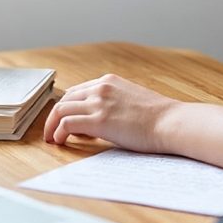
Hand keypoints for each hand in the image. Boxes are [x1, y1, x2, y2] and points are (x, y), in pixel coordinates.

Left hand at [43, 73, 173, 151]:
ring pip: (61, 109)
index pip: (78, 91)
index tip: (65, 120)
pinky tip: (60, 141)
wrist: (170, 121)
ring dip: (52, 125)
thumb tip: (104, 118)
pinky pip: (67, 123)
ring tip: (52, 138)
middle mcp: (101, 87)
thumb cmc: (158, 116)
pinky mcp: (98, 120)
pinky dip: (58, 132)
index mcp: (109, 81)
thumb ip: (115, 103)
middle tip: (52, 131)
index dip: (69, 107)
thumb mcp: (132, 99)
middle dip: (55, 116)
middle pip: (66, 99)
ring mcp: (98, 103)